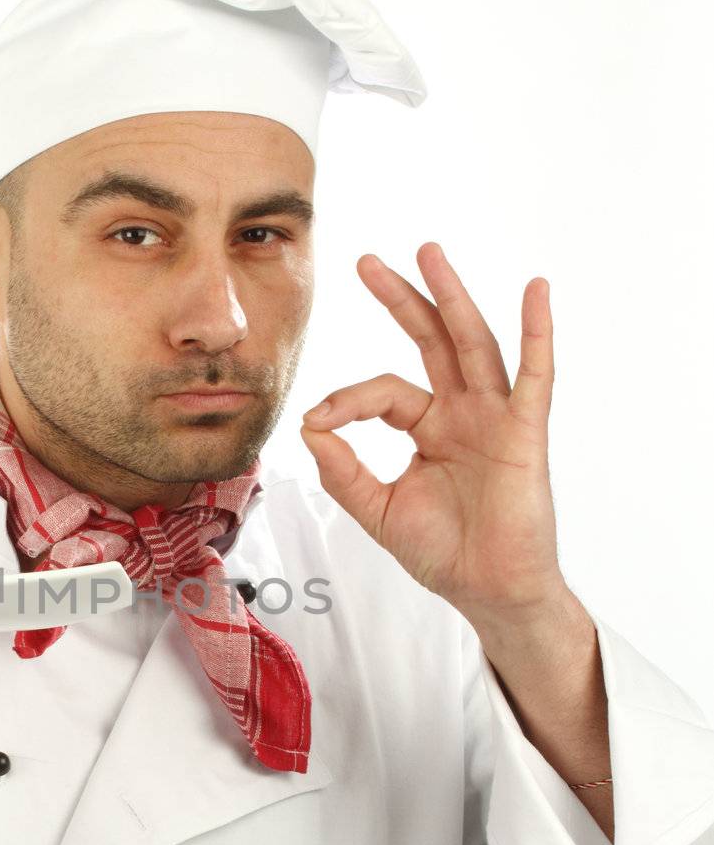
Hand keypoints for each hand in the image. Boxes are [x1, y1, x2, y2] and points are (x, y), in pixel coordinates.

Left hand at [299, 241, 567, 625]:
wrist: (487, 591)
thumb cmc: (442, 552)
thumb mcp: (376, 509)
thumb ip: (341, 470)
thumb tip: (308, 427)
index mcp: (428, 427)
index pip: (383, 391)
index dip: (347, 399)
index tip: (319, 419)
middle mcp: (462, 413)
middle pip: (430, 341)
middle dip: (401, 299)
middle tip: (365, 261)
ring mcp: (495, 419)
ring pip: (472, 344)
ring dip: (451, 297)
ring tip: (429, 253)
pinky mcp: (525, 434)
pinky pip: (535, 376)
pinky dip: (537, 333)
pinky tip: (535, 291)